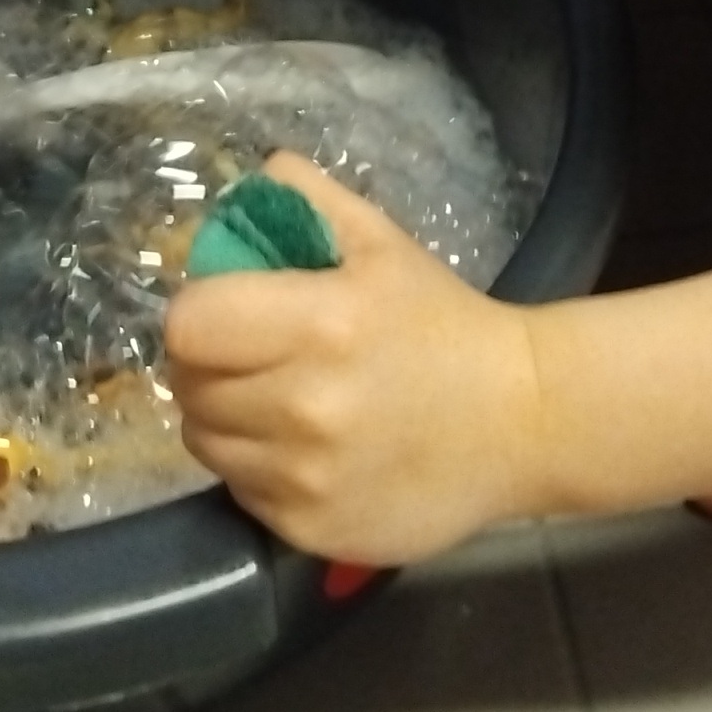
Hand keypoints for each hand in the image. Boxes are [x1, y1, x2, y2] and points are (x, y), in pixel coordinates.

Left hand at [161, 155, 545, 566]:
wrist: (522, 422)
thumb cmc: (443, 323)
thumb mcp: (381, 242)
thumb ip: (306, 199)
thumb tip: (248, 180)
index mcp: (320, 324)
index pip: (189, 325)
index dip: (200, 314)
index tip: (227, 313)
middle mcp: (305, 406)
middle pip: (189, 386)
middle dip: (209, 366)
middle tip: (251, 358)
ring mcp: (306, 478)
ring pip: (207, 442)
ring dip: (227, 419)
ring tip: (277, 404)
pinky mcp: (310, 530)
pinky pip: (240, 489)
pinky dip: (257, 469)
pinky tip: (305, 450)